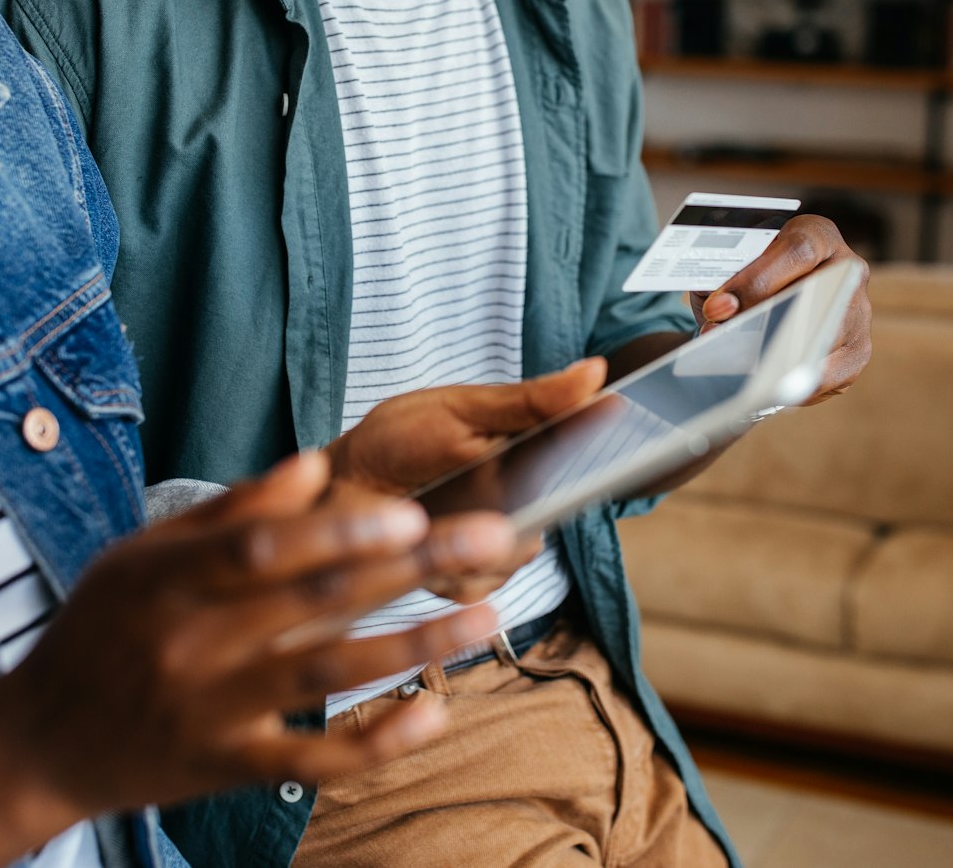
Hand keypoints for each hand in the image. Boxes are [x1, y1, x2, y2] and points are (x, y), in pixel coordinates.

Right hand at [0, 451, 517, 841]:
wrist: (39, 742)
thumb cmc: (101, 629)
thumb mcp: (142, 555)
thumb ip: (231, 511)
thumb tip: (314, 463)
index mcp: (169, 577)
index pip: (262, 549)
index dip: (339, 529)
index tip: (411, 512)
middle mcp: (191, 642)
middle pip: (315, 601)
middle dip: (411, 568)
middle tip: (490, 538)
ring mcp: (211, 709)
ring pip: (328, 675)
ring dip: (416, 645)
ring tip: (486, 614)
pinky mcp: (227, 767)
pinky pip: (312, 759)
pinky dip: (376, 740)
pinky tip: (434, 713)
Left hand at [326, 360, 607, 600]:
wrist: (333, 487)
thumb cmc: (397, 438)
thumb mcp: (462, 409)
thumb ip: (528, 401)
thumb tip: (596, 371)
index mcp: (526, 451)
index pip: (583, 451)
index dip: (607, 448)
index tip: (619, 435)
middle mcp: (520, 498)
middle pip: (560, 506)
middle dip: (546, 496)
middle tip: (509, 485)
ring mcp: (493, 540)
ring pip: (520, 548)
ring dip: (482, 530)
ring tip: (437, 511)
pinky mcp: (464, 578)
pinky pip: (480, 582)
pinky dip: (451, 564)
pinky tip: (421, 542)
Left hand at [694, 214, 871, 404]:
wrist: (774, 285)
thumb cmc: (750, 272)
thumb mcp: (732, 264)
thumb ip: (725, 281)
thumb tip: (722, 315)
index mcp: (817, 235)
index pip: (797, 253)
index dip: (758, 282)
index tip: (719, 307)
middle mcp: (847, 270)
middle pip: (819, 300)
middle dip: (768, 327)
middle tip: (729, 347)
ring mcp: (859, 312)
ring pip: (826, 342)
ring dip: (782, 364)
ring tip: (743, 378)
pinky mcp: (858, 351)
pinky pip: (831, 377)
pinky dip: (794, 387)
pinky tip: (764, 388)